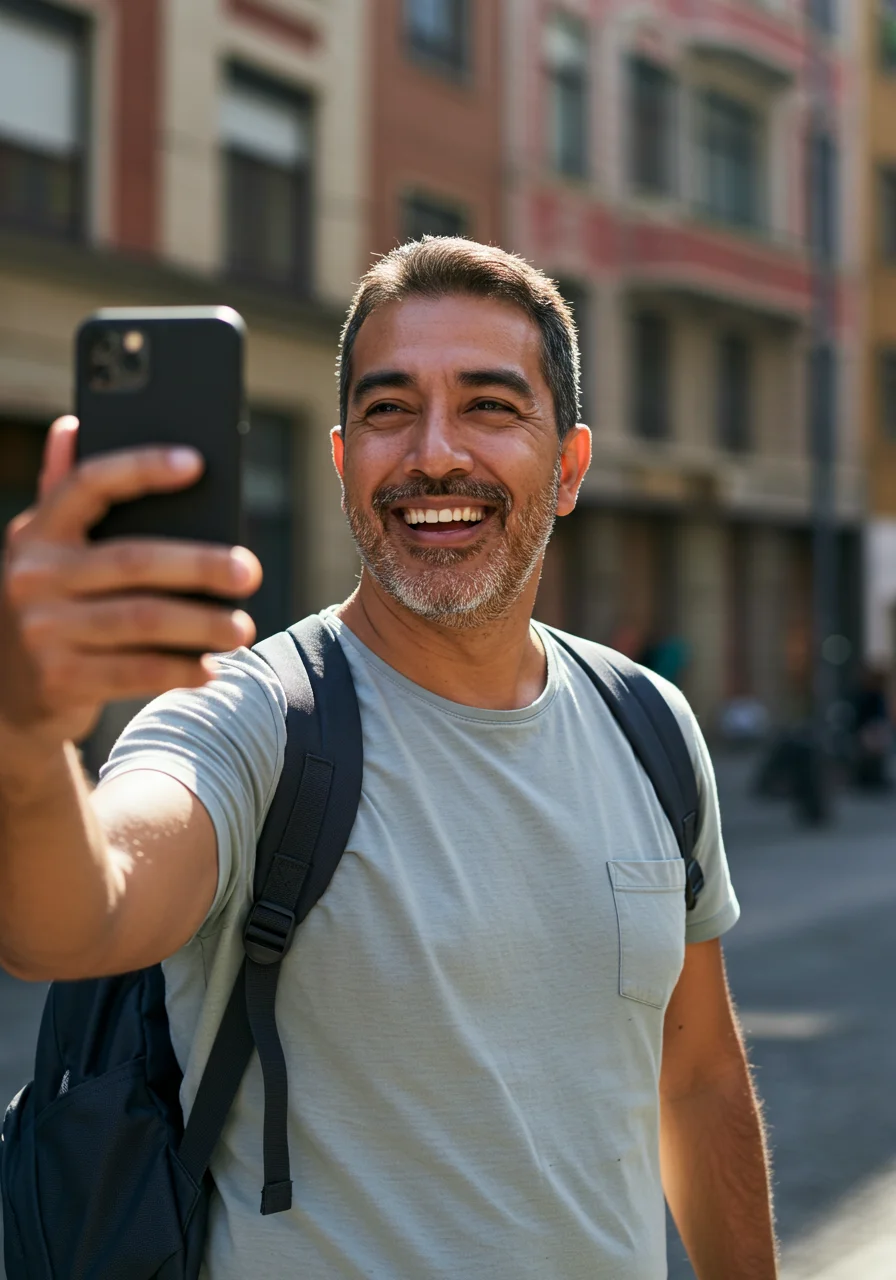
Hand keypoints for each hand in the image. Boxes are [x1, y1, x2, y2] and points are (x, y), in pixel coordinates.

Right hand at [1, 416, 261, 762]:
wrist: (5, 694)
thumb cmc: (51, 605)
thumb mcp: (45, 551)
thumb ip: (62, 493)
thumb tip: (73, 425)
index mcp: (36, 532)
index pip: (90, 484)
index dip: (142, 468)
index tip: (197, 463)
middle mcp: (32, 577)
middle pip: (134, 560)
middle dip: (200, 565)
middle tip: (250, 572)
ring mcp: (42, 631)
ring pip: (141, 619)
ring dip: (202, 625)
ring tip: (243, 627)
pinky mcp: (58, 680)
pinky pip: (134, 671)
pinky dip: (179, 669)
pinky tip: (210, 668)